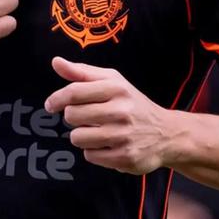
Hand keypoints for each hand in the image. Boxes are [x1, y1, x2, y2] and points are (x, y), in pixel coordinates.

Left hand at [44, 58, 175, 174]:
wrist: (166, 133)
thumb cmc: (132, 104)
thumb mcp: (113, 82)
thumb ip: (82, 72)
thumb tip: (56, 62)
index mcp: (117, 88)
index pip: (74, 92)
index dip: (57, 99)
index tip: (51, 105)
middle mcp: (121, 110)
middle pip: (72, 116)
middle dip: (74, 118)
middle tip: (89, 117)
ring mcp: (123, 135)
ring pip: (78, 137)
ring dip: (83, 136)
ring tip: (100, 131)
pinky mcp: (124, 157)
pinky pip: (90, 155)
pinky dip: (94, 151)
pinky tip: (109, 145)